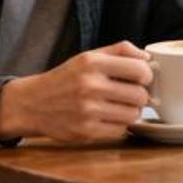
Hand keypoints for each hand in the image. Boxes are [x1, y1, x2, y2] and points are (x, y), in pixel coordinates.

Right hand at [0, 40, 152, 141]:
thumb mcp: (90, 56)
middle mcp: (90, 85)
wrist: (33, 103)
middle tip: (132, 94)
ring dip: (131, 112)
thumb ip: (120, 50)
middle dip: (141, 96)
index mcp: (93, 62)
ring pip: (133, 115)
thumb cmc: (68, 77)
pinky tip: (108, 117)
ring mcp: (87, 110)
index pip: (140, 69)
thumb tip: (149, 57)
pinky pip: (120, 130)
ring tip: (119, 106)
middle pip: (140, 96)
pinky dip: (119, 125)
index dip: (147, 75)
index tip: (143, 78)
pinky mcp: (85, 132)